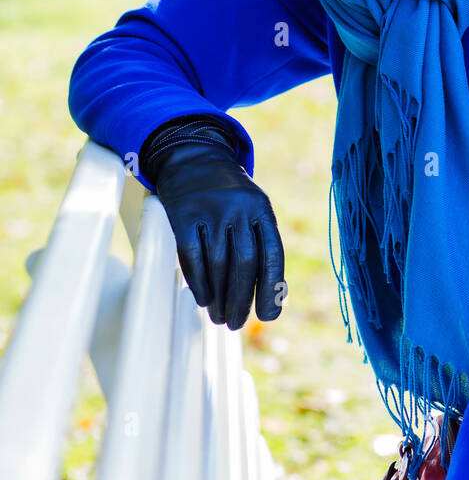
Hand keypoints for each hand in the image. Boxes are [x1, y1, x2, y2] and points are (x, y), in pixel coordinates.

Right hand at [145, 131, 285, 329]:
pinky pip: (192, 256)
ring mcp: (211, 210)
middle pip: (245, 263)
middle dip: (241, 299)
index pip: (272, 253)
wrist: (194, 157)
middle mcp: (239, 208)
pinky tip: (203, 299)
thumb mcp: (252, 208)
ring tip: (219, 316)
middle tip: (236, 322)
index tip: (267, 316)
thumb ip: (259, 244)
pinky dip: (199, 282)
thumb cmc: (228, 196)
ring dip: (220, 297)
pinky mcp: (184, 215)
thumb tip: (270, 295)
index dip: (271, 288)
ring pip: (219, 263)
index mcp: (261, 208)